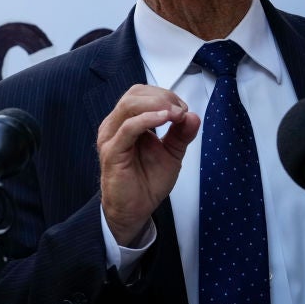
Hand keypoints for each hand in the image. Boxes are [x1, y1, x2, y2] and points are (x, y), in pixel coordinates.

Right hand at [97, 84, 199, 244]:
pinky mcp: (112, 151)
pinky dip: (148, 119)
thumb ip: (181, 134)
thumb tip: (193, 116)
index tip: (184, 109)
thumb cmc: (147, 181)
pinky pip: (128, 128)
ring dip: (157, 104)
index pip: (141, 94)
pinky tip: (165, 119)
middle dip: (163, 97)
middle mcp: (115, 125)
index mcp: (126, 122)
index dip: (165, 95)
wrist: (135, 210)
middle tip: (182, 110)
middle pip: (134, 94)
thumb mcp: (171, 154)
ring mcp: (111, 137)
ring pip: (129, 105)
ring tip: (176, 114)